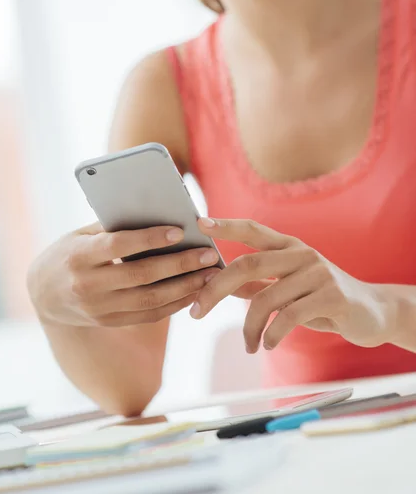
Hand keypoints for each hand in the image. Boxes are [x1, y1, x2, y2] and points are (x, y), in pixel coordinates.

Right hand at [27, 223, 219, 327]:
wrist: (42, 294)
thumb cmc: (68, 253)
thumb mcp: (81, 235)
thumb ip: (113, 227)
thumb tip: (158, 214)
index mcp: (79, 256)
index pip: (119, 246)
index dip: (150, 238)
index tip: (179, 231)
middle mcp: (88, 285)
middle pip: (142, 276)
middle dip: (180, 265)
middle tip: (209, 254)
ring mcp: (99, 308)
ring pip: (150, 300)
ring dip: (185, 288)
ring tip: (211, 275)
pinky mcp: (109, 322)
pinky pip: (148, 315)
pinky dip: (174, 304)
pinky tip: (194, 292)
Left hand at [192, 218, 396, 352]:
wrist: (372, 312)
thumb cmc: (322, 298)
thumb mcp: (288, 287)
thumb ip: (258, 284)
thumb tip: (221, 285)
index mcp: (288, 246)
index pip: (253, 229)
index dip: (226, 225)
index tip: (200, 224)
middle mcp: (302, 253)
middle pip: (248, 264)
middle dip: (216, 289)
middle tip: (196, 312)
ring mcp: (318, 273)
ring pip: (266, 298)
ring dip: (249, 327)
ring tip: (249, 345)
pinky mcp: (332, 296)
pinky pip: (290, 316)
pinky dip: (272, 335)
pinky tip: (268, 345)